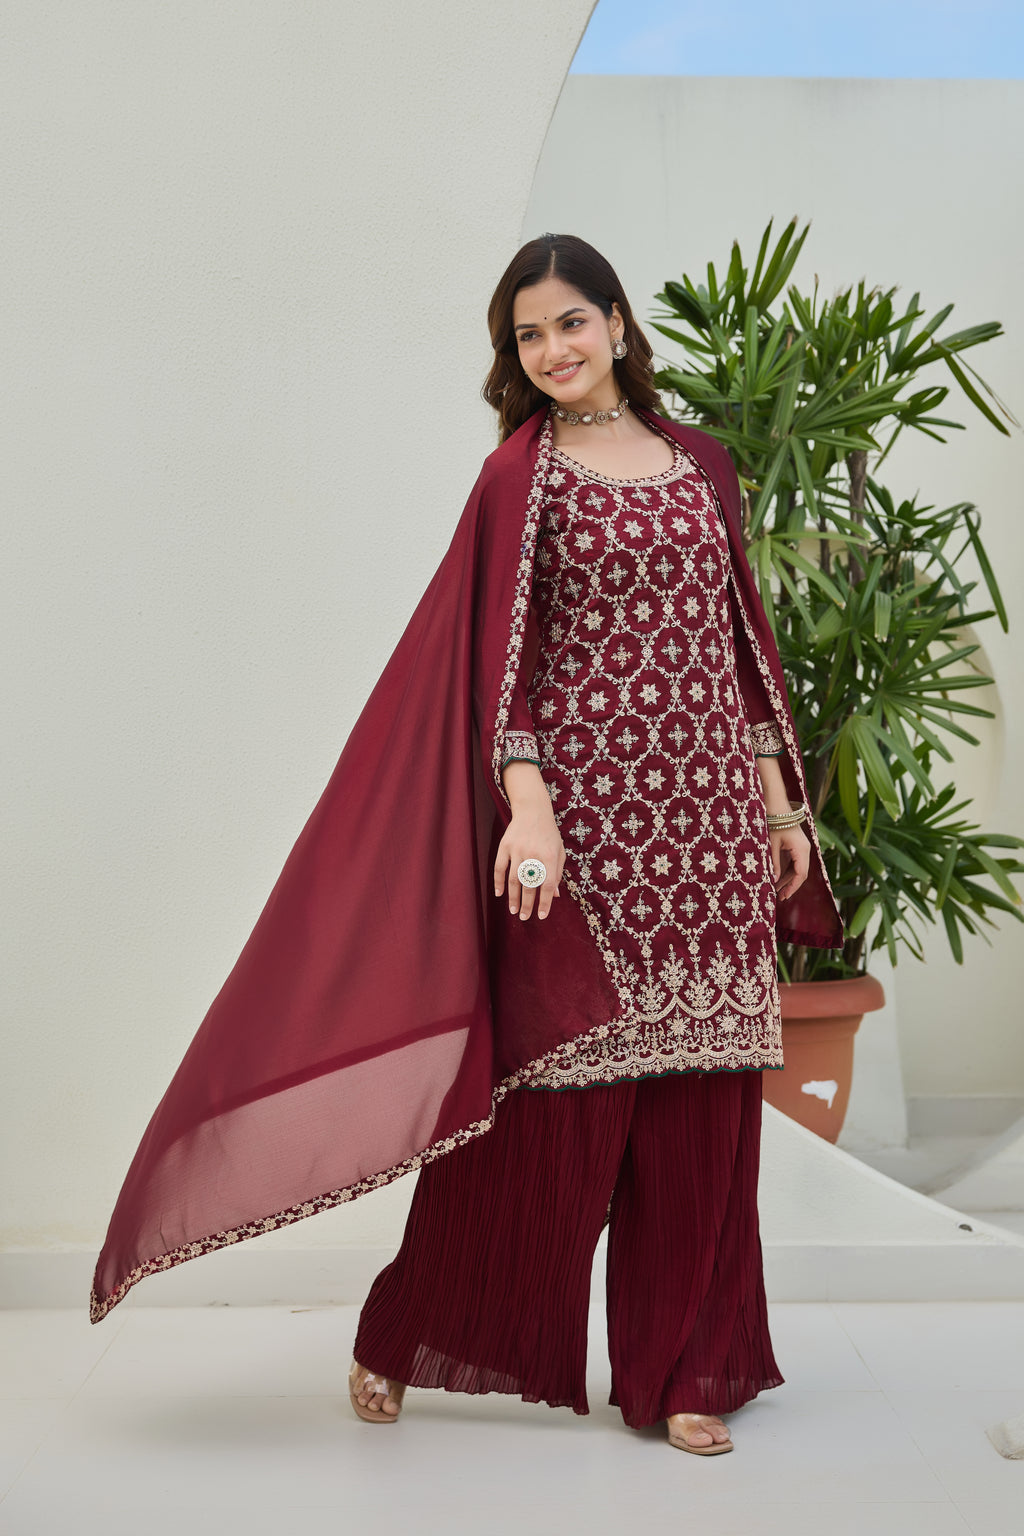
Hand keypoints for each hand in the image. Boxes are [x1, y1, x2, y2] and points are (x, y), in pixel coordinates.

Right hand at [494, 785, 565, 922]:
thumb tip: (554, 896)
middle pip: (529, 885)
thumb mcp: (559, 851)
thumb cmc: (549, 834)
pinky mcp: (505, 845)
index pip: (548, 884)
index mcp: (550, 856)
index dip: (545, 902)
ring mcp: (518, 849)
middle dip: (527, 904)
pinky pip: (499, 867)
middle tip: (524, 917)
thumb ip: (558, 873)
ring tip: (513, 911)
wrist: (533, 810)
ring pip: (514, 879)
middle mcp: (534, 853)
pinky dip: (499, 882)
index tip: (541, 916)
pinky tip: (499, 894)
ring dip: (513, 897)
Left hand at [770, 824, 809, 900]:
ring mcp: (802, 848)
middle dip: (791, 885)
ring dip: (788, 879)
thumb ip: (774, 863)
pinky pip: (794, 862)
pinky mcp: (797, 847)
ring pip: (797, 868)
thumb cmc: (774, 823)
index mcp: (801, 850)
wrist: (778, 807)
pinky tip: (778, 879)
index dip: (793, 886)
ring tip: (777, 891)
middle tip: (780, 897)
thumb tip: (774, 880)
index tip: (785, 896)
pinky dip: (787, 871)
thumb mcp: (772, 845)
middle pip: (800, 873)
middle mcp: (805, 850)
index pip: (801, 874)